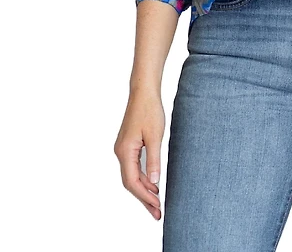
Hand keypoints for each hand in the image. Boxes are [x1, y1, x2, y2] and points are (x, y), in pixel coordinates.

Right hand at [114, 89, 164, 218]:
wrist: (143, 92)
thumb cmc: (149, 110)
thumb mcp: (155, 136)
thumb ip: (154, 160)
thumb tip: (154, 182)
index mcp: (124, 151)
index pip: (132, 182)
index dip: (145, 196)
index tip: (157, 206)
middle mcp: (120, 152)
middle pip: (130, 182)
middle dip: (144, 198)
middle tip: (157, 212)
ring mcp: (122, 149)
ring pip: (131, 176)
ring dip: (144, 189)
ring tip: (157, 202)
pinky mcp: (128, 145)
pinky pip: (133, 167)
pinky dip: (143, 178)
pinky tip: (153, 184)